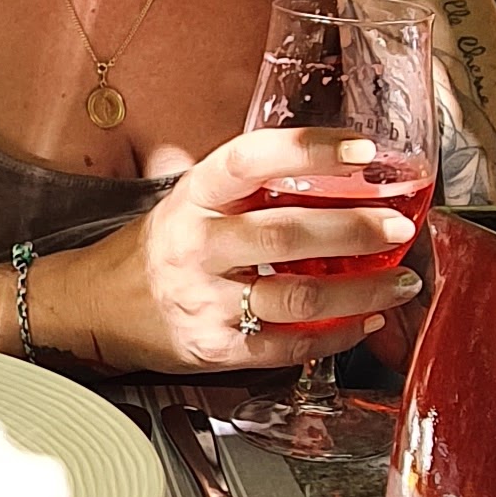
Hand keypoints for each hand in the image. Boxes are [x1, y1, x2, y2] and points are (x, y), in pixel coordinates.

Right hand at [38, 130, 423, 376]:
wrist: (94, 309)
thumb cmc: (157, 249)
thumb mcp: (189, 200)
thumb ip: (247, 185)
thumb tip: (336, 166)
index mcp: (194, 196)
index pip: (252, 160)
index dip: (308, 150)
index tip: (361, 149)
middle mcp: (198, 245)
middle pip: (287, 233)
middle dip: (355, 230)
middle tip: (399, 226)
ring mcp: (205, 300)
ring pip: (298, 295)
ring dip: (361, 290)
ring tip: (400, 281)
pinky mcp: (215, 348)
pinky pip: (288, 344)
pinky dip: (336, 335)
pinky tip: (364, 320)